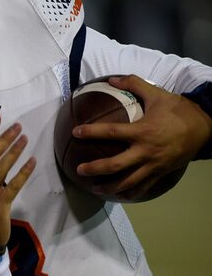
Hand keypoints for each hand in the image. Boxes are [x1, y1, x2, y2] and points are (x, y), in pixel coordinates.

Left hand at [73, 75, 210, 199]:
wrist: (206, 126)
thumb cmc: (179, 110)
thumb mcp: (157, 94)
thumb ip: (133, 84)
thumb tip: (111, 79)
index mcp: (143, 131)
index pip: (112, 132)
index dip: (92, 132)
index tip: (76, 132)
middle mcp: (146, 151)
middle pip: (116, 164)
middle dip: (96, 168)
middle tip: (79, 169)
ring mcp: (155, 165)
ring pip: (129, 181)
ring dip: (110, 187)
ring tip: (94, 189)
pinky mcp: (162, 173)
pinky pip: (145, 187)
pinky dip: (131, 193)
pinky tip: (119, 195)